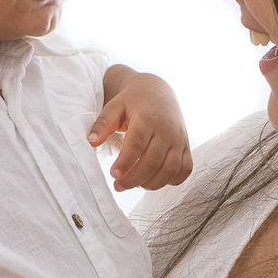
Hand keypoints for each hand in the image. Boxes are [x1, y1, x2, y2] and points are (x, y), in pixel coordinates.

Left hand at [89, 67, 192, 191]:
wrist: (158, 92)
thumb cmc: (132, 102)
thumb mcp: (115, 106)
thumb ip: (103, 124)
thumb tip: (91, 142)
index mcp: (147, 118)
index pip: (137, 144)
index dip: (125, 162)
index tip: (113, 174)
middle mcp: (166, 130)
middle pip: (153, 161)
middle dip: (134, 178)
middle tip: (118, 186)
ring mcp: (179, 140)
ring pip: (170, 169)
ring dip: (152, 183)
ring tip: (134, 185)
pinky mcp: (186, 147)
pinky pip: (185, 169)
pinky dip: (172, 181)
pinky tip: (154, 180)